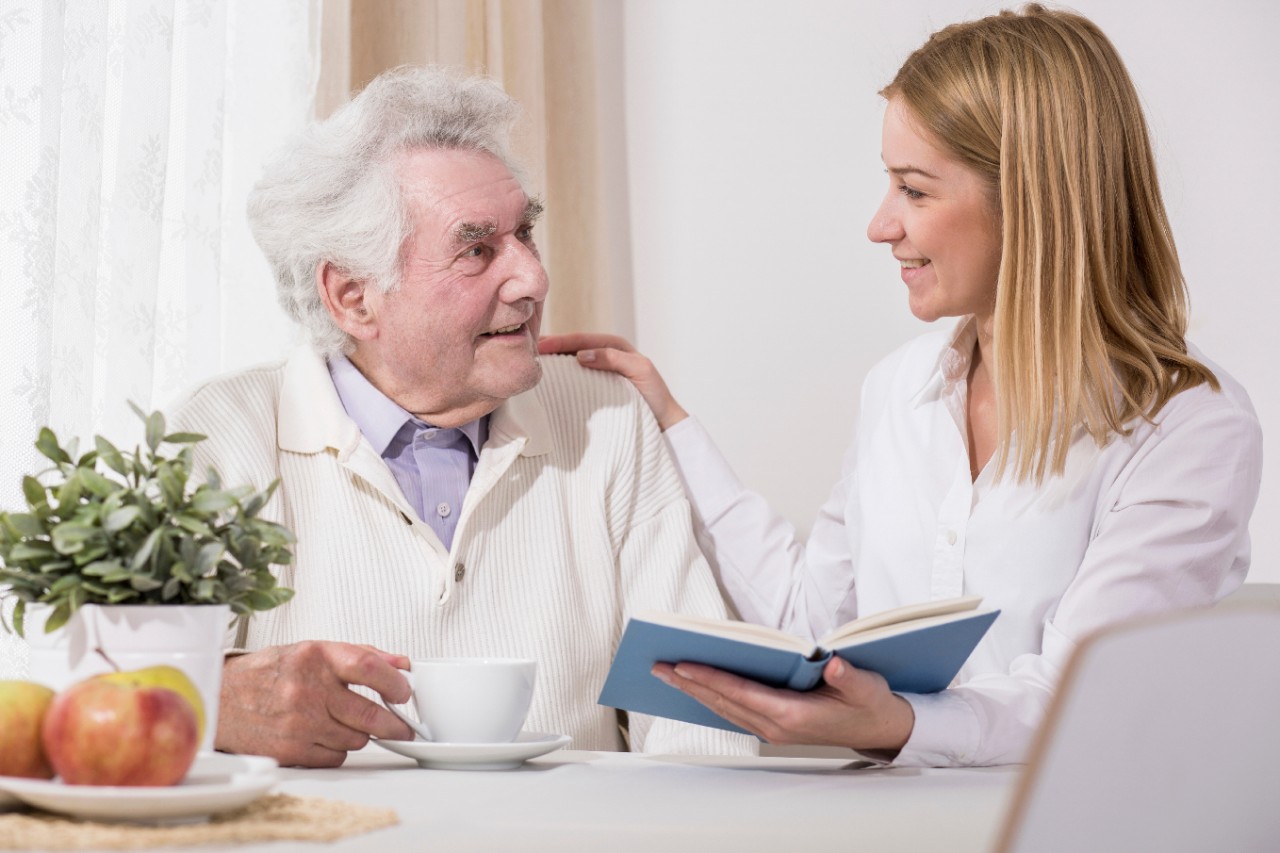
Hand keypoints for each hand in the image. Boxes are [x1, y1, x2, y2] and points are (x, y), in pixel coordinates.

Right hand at [216, 641, 413, 766]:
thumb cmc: (270, 673)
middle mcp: (307, 689)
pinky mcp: (291, 750)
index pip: (368, 667)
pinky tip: (324, 735)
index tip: (404, 692)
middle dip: (393, 724)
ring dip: (359, 734)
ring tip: (343, 722)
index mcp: (316, 657)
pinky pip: (336, 757)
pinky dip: (337, 749)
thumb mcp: (313, 650)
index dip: (395, 683)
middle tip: (401, 726)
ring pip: (357, 739)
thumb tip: (402, 664)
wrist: (220, 700)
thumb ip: (361, 654)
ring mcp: (299, 722)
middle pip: (370, 714)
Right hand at [538, 333, 689, 430]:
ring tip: (529, 361)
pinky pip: (575, 376)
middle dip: (549, 346)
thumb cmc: (654, 393)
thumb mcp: (639, 370)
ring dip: (551, 360)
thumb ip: (614, 358)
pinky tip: (546, 379)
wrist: (663, 420)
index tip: (538, 345)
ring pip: (570, 360)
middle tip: (524, 349)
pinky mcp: (596, 385)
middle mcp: (604, 354)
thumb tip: (580, 355)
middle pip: (571, 346)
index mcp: (614, 345)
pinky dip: (560, 374)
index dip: (559, 341)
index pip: (581, 339)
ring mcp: (599, 370)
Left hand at [652, 657, 914, 754]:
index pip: (742, 693)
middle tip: (658, 666)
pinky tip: (695, 687)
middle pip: (724, 703)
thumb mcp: (866, 686)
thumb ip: (849, 677)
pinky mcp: (773, 725)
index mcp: (794, 716)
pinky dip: (711, 698)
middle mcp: (777, 726)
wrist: (879, 728)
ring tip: (667, 673)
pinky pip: (733, 711)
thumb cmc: (869, 703)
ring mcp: (773, 728)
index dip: (711, 679)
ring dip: (694, 692)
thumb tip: (835, 663)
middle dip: (689, 684)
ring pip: (724, 709)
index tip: (684, 665)